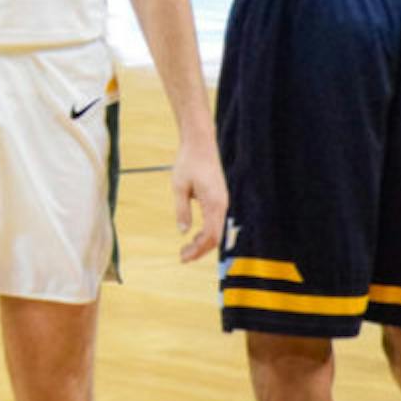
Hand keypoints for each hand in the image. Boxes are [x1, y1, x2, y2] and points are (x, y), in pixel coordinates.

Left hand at [170, 135, 227, 261]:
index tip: (184, 257)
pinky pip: (215, 222)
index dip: (198, 249)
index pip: (210, 235)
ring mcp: (222, 202)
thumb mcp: (179, 187)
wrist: (200, 144)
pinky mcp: (219, 199)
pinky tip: (193, 235)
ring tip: (186, 249)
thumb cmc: (188, 162)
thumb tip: (183, 232)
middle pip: (215, 237)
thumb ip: (182, 210)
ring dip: (202, 242)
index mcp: (214, 203)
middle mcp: (221, 205)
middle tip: (183, 257)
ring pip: (216, 230)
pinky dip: (205, 232)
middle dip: (200, 250)